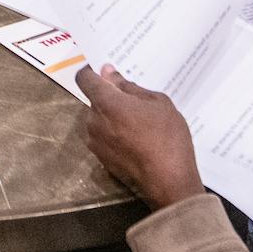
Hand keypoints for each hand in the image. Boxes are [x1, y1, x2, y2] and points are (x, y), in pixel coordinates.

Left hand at [77, 66, 203, 207]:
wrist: (169, 180)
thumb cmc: (167, 136)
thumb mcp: (157, 102)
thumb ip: (130, 87)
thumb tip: (110, 74)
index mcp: (106, 103)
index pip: (84, 78)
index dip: (92, 71)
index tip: (105, 72)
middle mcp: (94, 121)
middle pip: (94, 100)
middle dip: (110, 97)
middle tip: (135, 101)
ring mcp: (95, 142)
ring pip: (99, 120)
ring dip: (112, 117)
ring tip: (140, 123)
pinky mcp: (101, 159)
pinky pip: (103, 137)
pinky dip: (114, 134)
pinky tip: (136, 140)